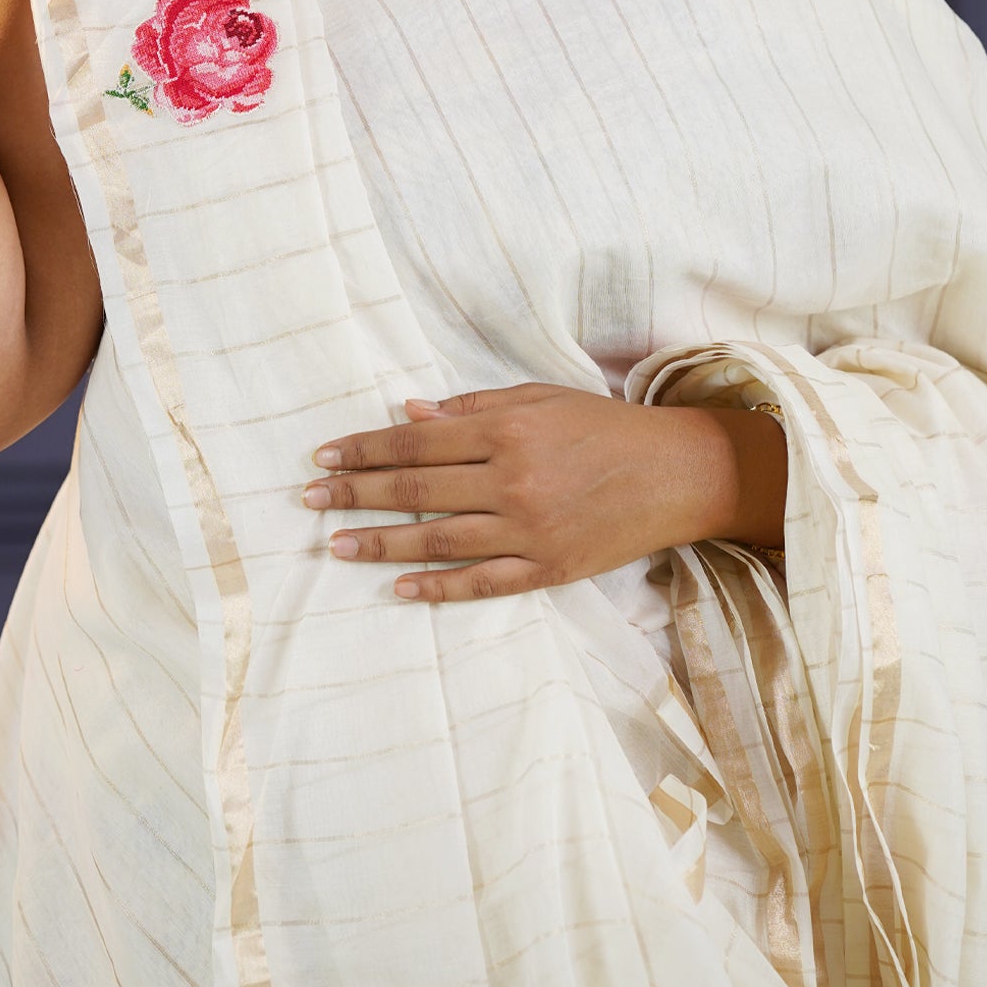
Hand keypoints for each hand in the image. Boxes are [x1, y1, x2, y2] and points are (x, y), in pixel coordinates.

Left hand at [303, 381, 781, 602]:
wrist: (677, 472)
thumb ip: (473, 408)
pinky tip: (400, 588)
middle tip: (310, 500)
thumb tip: (409, 413)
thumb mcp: (539, 398)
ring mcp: (530, 528)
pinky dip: (438, 587)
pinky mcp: (549, 567)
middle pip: (416, 489)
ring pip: (439, 540)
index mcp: (507, 431)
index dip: (364, 449)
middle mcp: (513, 479)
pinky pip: (483, 582)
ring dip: (381, 544)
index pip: (415, 442)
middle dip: (356, 494)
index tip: (323, 456)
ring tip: (335, 546)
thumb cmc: (603, 427)